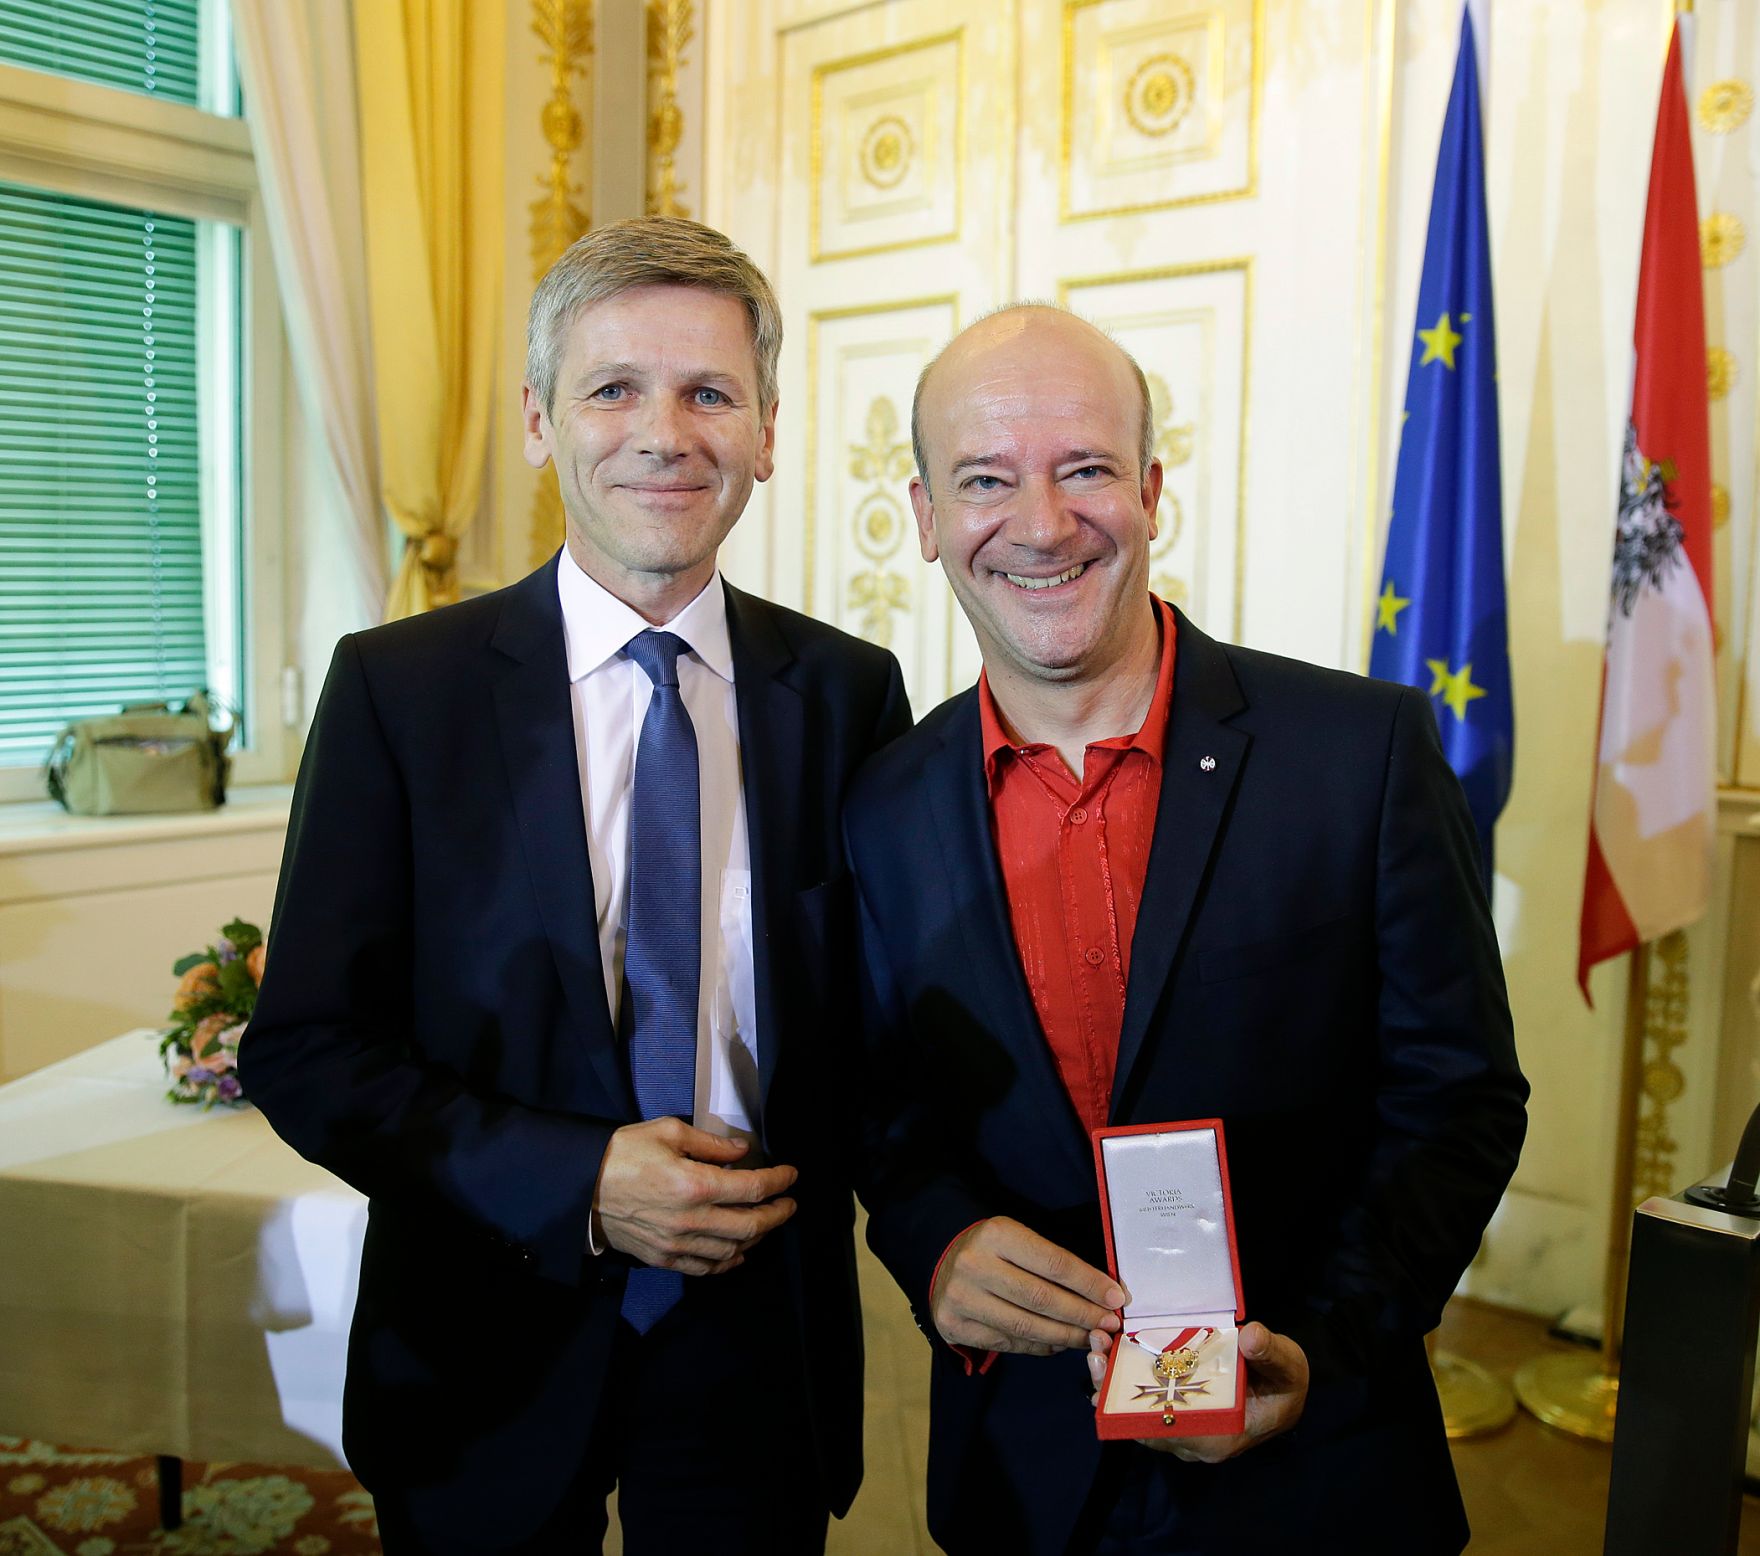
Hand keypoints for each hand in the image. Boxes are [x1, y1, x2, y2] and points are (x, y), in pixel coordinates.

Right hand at [594, 1118, 796, 1274]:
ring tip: (765, 1223)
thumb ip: (710, 1143)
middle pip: (750, 1225)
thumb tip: (741, 1151)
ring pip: (732, 1250)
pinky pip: (705, 1268)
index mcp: (695, 1184)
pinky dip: (727, 1262)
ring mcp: (677, 1244)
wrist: (581, 1186)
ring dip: (756, 1238)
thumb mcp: (668, 1132)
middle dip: (777, 1215)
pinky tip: (737, 1253)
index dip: (778, 1182)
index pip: (753, 1188)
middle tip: (789, 1204)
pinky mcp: (663, 1258)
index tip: (790, 1175)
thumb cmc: (622, 1153)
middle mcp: (691, 1220)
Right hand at [931, 1216, 1124, 1354]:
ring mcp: (961, 1298)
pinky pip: (1008, 1343)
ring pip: (1026, 1326)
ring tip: (1089, 1338)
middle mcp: (975, 1265)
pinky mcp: (954, 1325)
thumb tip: (1108, 1293)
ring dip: (1065, 1336)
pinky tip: (1058, 1343)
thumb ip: (1058, 1263)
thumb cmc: (996, 1249)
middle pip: (1042, 1299)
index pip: (1054, 1263)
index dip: (1089, 1283)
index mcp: (997, 1234)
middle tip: (1109, 1325)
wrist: (945, 1258)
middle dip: (1083, 1314)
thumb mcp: (1021, 1239)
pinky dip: (1039, 1347)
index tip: (1117, 1298)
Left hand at [1086, 1322, 1308, 1461]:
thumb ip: (1271, 1353)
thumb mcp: (1287, 1366)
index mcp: (1219, 1436)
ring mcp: (1183, 1429)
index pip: (1168, 1431)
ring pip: (1137, 1414)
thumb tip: (1251, 1336)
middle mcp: (1195, 1440)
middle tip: (1095, 1353)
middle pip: (1142, 1424)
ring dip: (1112, 1384)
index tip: (1111, 1375)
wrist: (1284, 1384)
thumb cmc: (1284, 1381)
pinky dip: (1123, 1382)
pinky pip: (1142, 1403)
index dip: (1133, 1408)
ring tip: (1096, 1347)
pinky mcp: (1177, 1411)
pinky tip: (1108, 1355)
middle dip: (1112, 1391)